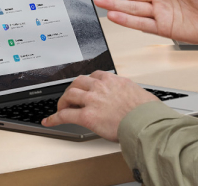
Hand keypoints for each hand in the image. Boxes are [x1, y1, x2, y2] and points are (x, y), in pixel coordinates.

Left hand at [41, 71, 158, 141]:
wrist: (145, 122)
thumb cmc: (147, 112)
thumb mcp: (140, 94)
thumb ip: (130, 94)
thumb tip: (135, 100)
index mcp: (113, 80)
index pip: (94, 76)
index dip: (87, 83)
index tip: (85, 87)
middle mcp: (100, 87)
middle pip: (78, 82)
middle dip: (72, 90)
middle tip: (70, 98)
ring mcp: (92, 100)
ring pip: (69, 94)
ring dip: (63, 101)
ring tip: (61, 108)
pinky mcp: (86, 115)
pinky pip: (65, 115)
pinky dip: (54, 118)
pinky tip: (49, 121)